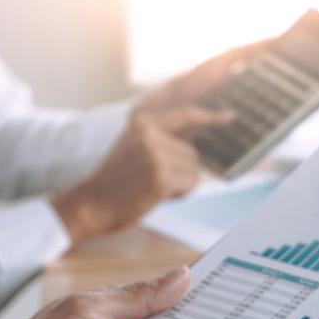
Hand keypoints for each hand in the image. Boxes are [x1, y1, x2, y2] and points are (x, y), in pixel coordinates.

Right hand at [51, 41, 267, 241]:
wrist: (89, 203)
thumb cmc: (113, 182)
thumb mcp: (132, 148)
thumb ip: (159, 141)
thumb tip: (194, 149)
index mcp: (142, 123)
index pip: (184, 114)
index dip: (209, 117)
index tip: (228, 116)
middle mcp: (150, 134)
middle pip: (192, 154)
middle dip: (181, 171)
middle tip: (152, 181)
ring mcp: (155, 154)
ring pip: (192, 170)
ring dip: (179, 184)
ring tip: (150, 188)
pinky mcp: (161, 176)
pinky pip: (189, 185)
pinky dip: (179, 194)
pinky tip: (156, 196)